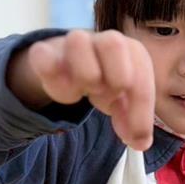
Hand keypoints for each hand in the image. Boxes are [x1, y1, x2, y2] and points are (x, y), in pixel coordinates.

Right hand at [12, 30, 154, 150]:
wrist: (72, 64)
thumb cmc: (107, 82)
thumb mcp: (124, 104)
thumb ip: (133, 122)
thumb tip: (140, 143)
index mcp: (133, 52)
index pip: (141, 78)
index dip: (140, 113)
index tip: (136, 139)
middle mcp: (105, 40)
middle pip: (113, 43)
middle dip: (115, 78)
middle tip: (108, 99)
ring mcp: (75, 42)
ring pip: (77, 40)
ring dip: (84, 75)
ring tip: (85, 92)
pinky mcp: (46, 52)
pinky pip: (43, 56)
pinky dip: (51, 76)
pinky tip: (65, 93)